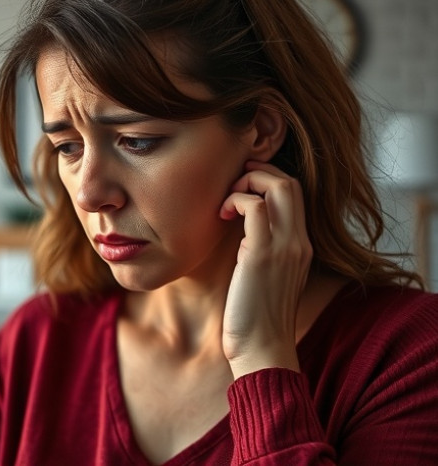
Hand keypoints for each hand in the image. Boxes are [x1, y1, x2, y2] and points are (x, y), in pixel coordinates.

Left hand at [219, 161, 311, 378]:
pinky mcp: (263, 254)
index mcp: (300, 246)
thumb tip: (239, 232)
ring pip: (279, 186)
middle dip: (257, 173)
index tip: (239, 191)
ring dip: (247, 183)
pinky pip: (256, 207)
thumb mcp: (263, 277)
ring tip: (227, 202)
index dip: (266, 180)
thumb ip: (261, 251)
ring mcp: (285, 246)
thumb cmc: (254, 317)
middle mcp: (298, 242)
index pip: (294, 193)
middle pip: (291, 182)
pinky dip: (237, 200)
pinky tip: (222, 215)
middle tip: (232, 189)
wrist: (262, 349)